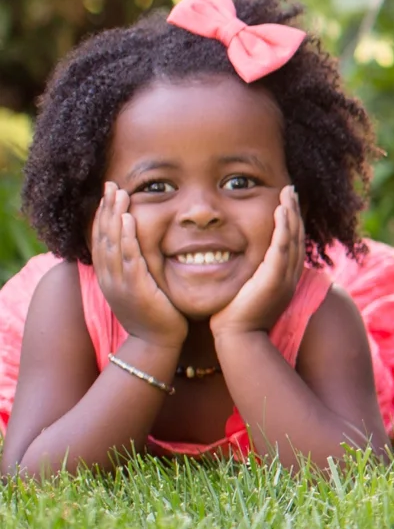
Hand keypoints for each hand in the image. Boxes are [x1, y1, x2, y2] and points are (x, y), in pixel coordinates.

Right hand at [91, 183, 186, 347]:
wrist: (156, 343)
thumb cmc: (154, 314)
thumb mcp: (139, 288)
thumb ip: (136, 268)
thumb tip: (140, 249)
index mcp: (108, 276)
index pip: (101, 239)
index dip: (102, 215)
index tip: (108, 194)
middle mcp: (109, 277)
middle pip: (102, 236)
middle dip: (106, 209)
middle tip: (111, 185)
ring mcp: (119, 283)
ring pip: (112, 243)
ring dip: (114, 216)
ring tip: (119, 194)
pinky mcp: (135, 288)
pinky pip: (128, 257)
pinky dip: (126, 237)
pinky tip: (127, 220)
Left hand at [213, 186, 304, 337]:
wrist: (237, 338)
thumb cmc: (235, 319)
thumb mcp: (246, 292)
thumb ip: (248, 277)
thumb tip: (235, 263)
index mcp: (284, 279)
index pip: (292, 245)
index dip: (291, 223)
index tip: (286, 204)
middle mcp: (291, 276)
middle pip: (298, 237)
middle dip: (295, 212)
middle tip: (291, 190)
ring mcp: (286, 277)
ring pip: (294, 239)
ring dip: (291, 214)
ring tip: (288, 193)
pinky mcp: (276, 278)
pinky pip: (283, 247)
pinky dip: (283, 228)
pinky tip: (281, 211)